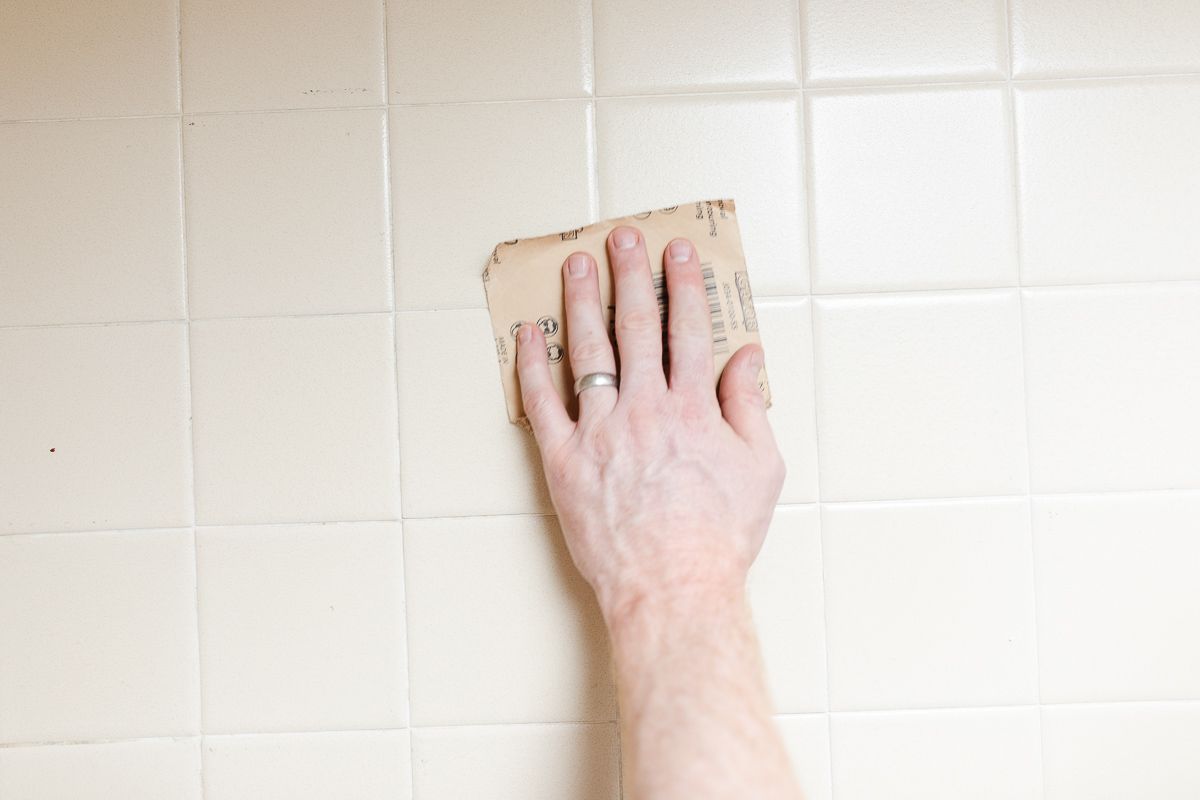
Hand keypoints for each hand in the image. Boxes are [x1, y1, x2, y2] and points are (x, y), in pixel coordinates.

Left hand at [515, 225, 785, 622]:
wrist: (673, 586)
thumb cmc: (719, 535)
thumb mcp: (761, 469)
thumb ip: (749, 406)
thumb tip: (747, 357)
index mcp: (693, 407)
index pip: (688, 330)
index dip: (683, 286)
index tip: (677, 252)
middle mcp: (645, 408)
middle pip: (636, 327)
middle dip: (632, 276)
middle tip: (624, 237)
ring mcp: (600, 431)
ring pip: (587, 352)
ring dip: (582, 302)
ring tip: (577, 265)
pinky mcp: (563, 460)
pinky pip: (542, 403)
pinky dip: (532, 366)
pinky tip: (529, 334)